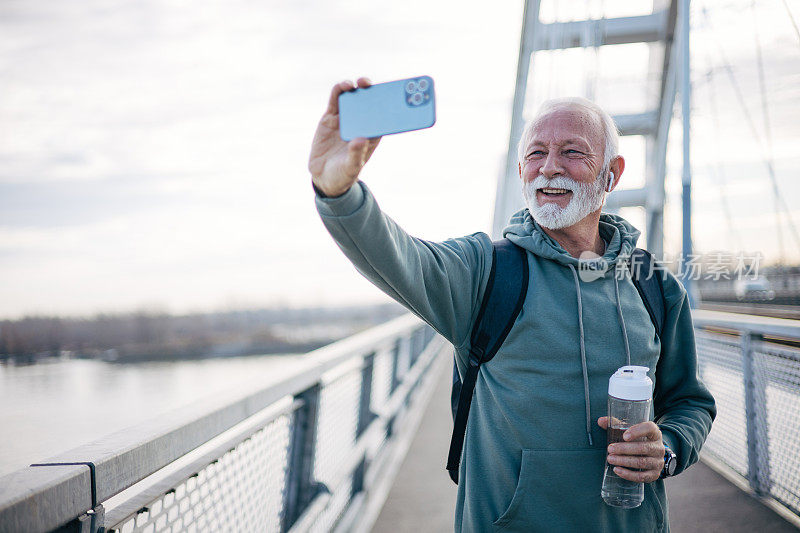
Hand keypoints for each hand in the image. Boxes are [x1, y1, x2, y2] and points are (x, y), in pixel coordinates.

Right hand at [308, 77, 381, 196]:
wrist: (323, 178)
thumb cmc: (343, 174)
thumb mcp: (351, 168)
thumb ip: (356, 154)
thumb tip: (360, 139)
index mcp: (371, 135)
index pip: (383, 117)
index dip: (390, 105)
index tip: (395, 95)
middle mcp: (360, 124)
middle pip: (369, 103)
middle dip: (373, 92)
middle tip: (373, 85)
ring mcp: (345, 119)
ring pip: (353, 98)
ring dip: (357, 88)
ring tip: (358, 83)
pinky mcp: (330, 118)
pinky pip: (335, 101)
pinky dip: (339, 91)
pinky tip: (343, 86)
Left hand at [597, 417, 664, 482]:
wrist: (651, 455)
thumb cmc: (638, 440)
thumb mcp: (630, 430)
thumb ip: (616, 425)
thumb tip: (601, 421)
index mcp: (654, 433)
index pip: (649, 428)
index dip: (637, 431)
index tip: (624, 436)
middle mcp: (658, 447)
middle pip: (643, 448)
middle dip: (624, 449)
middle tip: (610, 449)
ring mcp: (658, 461)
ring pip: (642, 462)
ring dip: (624, 461)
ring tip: (611, 459)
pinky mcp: (654, 474)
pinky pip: (642, 476)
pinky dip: (629, 474)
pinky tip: (617, 470)